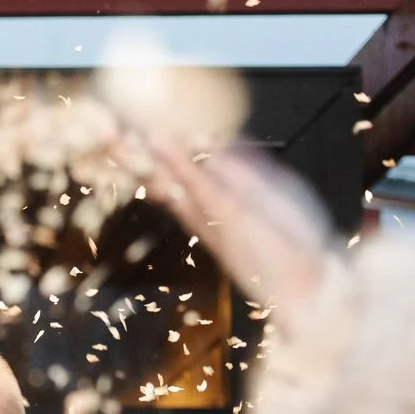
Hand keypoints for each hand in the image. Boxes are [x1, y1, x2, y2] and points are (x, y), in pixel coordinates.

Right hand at [118, 127, 339, 315]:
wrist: (313, 284)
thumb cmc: (294, 244)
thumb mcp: (269, 190)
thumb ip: (243, 166)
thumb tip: (219, 138)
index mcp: (210, 206)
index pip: (168, 174)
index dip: (145, 152)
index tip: (125, 129)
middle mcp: (203, 212)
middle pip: (156, 177)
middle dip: (127, 154)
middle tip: (101, 129)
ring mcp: (214, 214)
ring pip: (168, 178)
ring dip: (139, 154)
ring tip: (115, 130)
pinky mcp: (230, 215)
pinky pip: (198, 183)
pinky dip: (176, 161)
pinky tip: (157, 140)